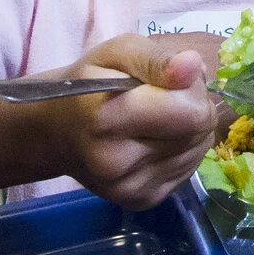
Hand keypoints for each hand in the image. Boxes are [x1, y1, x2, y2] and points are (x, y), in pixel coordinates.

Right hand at [54, 33, 225, 209]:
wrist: (55, 133)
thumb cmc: (87, 85)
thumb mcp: (117, 53)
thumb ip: (156, 58)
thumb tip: (193, 66)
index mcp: (108, 118)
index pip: (193, 112)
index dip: (192, 90)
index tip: (169, 82)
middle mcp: (116, 162)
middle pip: (199, 131)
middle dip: (193, 108)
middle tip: (162, 100)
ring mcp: (129, 188)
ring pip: (198, 151)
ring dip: (189, 131)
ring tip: (157, 120)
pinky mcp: (141, 201)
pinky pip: (189, 169)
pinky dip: (182, 151)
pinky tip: (156, 141)